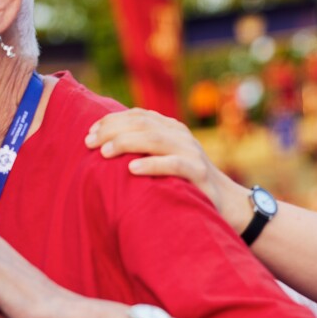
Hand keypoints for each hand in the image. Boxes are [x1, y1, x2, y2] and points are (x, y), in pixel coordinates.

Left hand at [85, 108, 249, 231]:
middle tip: (89, 143)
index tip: (90, 133)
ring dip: (126, 143)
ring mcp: (192, 153)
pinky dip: (151, 165)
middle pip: (143, 124)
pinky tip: (131, 169)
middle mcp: (182, 136)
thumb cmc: (185, 182)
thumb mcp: (166, 158)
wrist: (227, 202)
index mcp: (172, 129)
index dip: (112, 120)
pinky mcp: (199, 173)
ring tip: (104, 152)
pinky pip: (174, 165)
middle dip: (112, 131)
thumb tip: (104, 144)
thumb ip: (144, 148)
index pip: (139, 115)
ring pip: (155, 139)